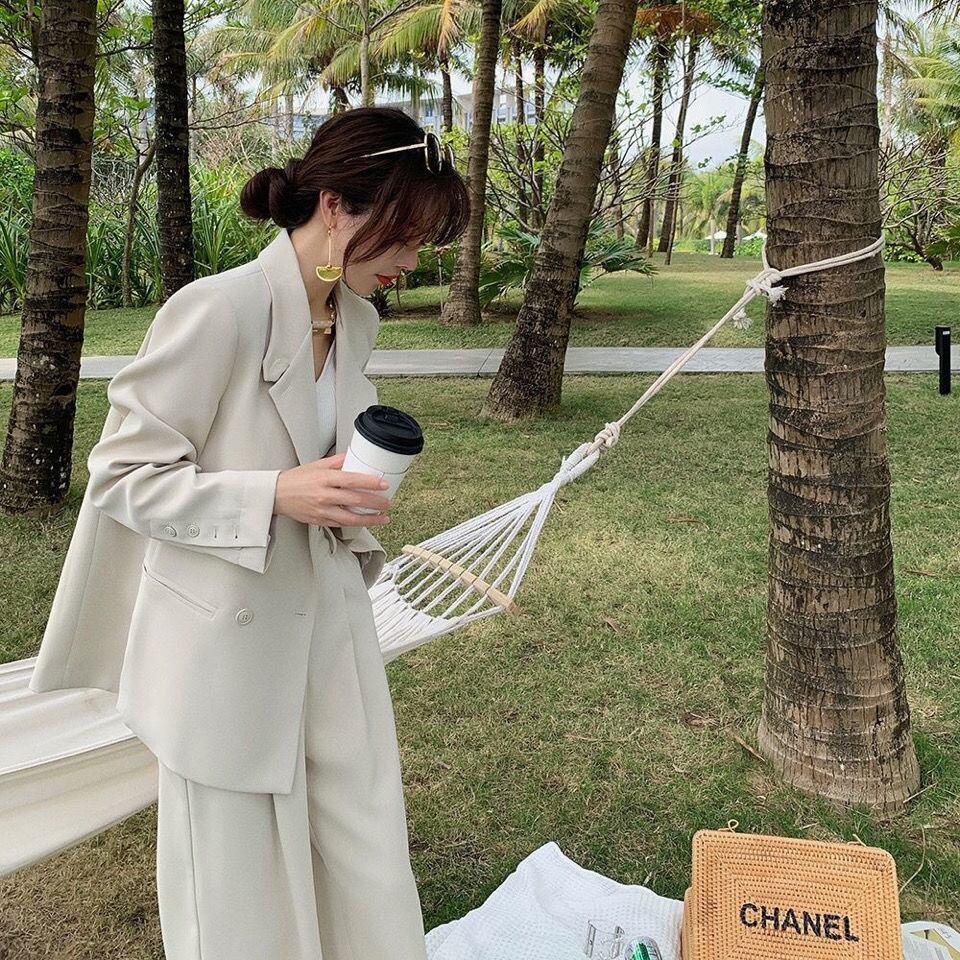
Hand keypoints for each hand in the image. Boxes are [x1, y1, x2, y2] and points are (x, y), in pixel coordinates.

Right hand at [274, 452, 392, 527]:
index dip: (370, 483)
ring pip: (351, 517)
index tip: (383, 484)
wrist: (276, 495)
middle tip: (388, 502)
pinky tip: (366, 522)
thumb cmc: (296, 479)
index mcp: (325, 478)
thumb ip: (337, 461)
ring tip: (383, 518)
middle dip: (376, 502)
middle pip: (355, 499)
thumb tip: (354, 456)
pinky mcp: (320, 521)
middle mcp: (324, 495)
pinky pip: (341, 524)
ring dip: (370, 519)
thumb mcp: (317, 464)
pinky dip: (356, 524)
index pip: (352, 480)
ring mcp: (322, 510)